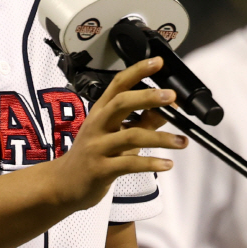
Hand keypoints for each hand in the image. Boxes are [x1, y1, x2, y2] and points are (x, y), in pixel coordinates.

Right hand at [51, 57, 187, 212]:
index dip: (138, 71)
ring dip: (161, 138)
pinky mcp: (101, 170)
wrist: (64, 185)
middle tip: (171, 96)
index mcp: (101, 111)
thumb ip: (143, 121)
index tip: (158, 62)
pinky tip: (167, 164)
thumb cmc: (92, 156)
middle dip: (148, 97)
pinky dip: (151, 163)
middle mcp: (97, 125)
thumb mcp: (116, 134)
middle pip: (122, 103)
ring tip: (182, 142)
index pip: (118, 84)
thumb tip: (169, 108)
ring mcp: (97, 147)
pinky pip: (130, 164)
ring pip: (131, 136)